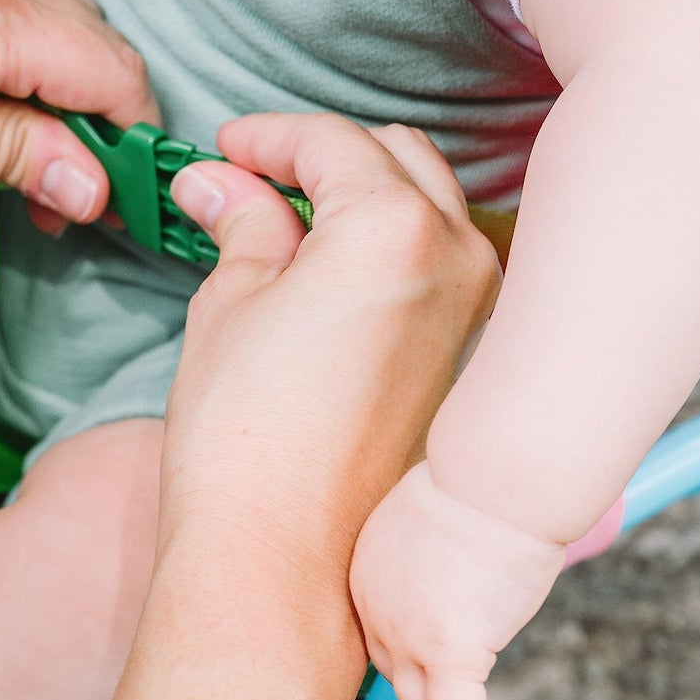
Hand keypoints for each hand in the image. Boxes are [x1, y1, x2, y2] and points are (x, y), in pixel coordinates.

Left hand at [0, 0, 156, 218]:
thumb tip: (96, 183)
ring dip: (62, 99)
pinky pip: (4, 15)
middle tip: (71, 203)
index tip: (123, 205)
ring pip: (53, 26)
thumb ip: (16, 156)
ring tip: (31, 174)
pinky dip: (20, 70)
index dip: (130, 142)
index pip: (110, 69)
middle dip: (101, 123)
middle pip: (92, 41)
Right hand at [164, 113, 499, 601]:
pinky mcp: (474, 362)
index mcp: (393, 227)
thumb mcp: (230, 304)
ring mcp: (480, 314)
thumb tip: (219, 181)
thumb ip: (241, 223)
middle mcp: (459, 257)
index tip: (226, 148)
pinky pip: (444, 267)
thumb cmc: (244, 440)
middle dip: (323, 158)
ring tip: (292, 226)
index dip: (268, 137)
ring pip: (429, 209)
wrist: (283, 563)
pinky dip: (396, 249)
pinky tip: (338, 275)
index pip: (331, 142)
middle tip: (253, 181)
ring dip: (367, 198)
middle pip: (394, 160)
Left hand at [349, 462, 565, 699]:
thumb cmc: (482, 483)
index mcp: (367, 574)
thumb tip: (460, 561)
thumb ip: (432, 552)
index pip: (380, 638)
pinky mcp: (449, 652)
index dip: (407, 667)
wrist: (494, 477)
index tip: (433, 683)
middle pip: (398, 676)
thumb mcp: (436, 519)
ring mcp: (408, 635)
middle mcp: (376, 610)